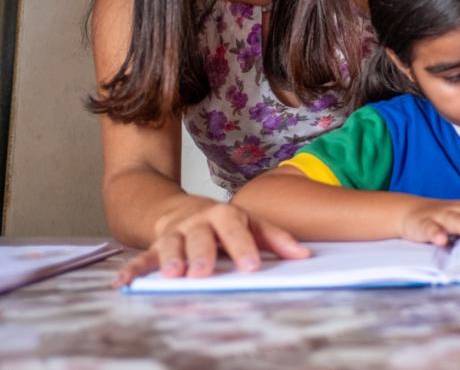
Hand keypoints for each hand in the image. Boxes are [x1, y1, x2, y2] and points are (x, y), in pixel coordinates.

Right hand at [112, 200, 310, 286]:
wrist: (182, 208)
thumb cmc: (225, 222)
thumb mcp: (252, 223)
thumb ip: (276, 239)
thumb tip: (304, 256)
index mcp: (226, 215)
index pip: (237, 230)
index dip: (244, 247)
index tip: (252, 266)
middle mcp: (199, 222)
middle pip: (202, 237)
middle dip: (204, 254)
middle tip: (205, 272)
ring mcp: (176, 233)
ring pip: (172, 244)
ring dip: (171, 259)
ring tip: (173, 275)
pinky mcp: (156, 245)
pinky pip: (143, 257)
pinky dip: (132, 269)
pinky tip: (123, 282)